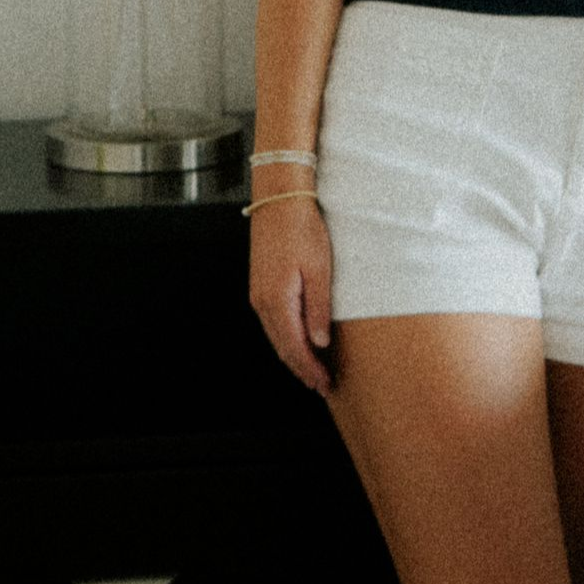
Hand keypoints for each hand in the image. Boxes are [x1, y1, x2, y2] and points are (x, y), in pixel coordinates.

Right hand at [248, 196, 336, 395]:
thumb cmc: (302, 228)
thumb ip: (318, 309)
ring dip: (294, 355)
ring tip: (313, 368)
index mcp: (277, 301)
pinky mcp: (261, 285)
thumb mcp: (319, 269)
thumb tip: (320, 342)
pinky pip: (273, 322)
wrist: (279, 199)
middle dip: (302, 369)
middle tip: (321, 384)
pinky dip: (286, 337)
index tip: (324, 383)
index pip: (294, 348)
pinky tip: (300, 340)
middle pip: (282, 347)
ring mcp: (259, 294)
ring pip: (276, 336)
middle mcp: (263, 302)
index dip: (309, 370)